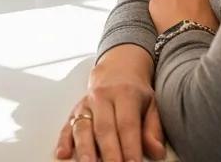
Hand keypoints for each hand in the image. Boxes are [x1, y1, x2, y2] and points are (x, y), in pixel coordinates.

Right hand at [55, 44, 164, 161]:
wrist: (117, 67)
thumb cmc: (135, 90)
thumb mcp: (152, 104)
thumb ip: (153, 129)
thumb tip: (156, 152)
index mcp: (124, 94)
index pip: (127, 124)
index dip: (130, 147)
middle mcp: (101, 97)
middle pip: (103, 128)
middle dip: (108, 153)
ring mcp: (86, 103)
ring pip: (83, 127)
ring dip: (85, 149)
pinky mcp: (75, 110)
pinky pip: (67, 125)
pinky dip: (64, 140)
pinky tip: (63, 153)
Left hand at [148, 0, 218, 33]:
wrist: (190, 43)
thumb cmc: (209, 30)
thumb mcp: (218, 12)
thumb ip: (214, 1)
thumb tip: (212, 2)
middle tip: (193, 10)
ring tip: (180, 16)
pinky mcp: (155, 0)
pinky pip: (159, 2)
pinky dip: (163, 9)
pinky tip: (169, 20)